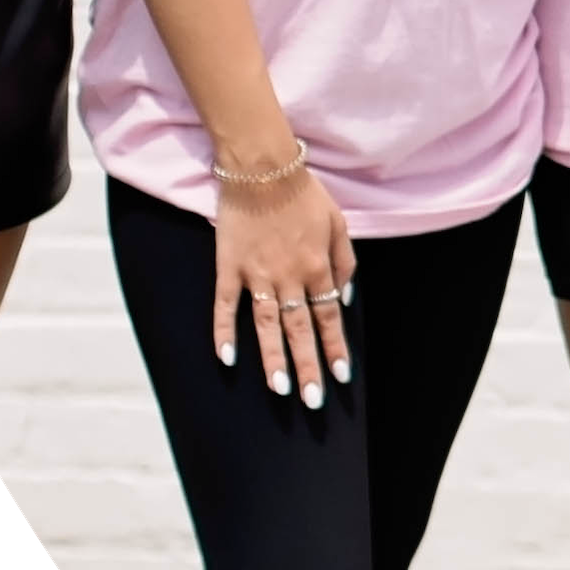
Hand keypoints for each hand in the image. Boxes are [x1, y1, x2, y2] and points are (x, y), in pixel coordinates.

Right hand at [213, 168, 357, 403]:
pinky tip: (226, 358)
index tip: (343, 376)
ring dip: (273, 359)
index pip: (328, 316)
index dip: (335, 347)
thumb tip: (345, 297)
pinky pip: (225, 305)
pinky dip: (224, 332)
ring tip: (280, 390)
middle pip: (300, 329)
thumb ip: (345, 262)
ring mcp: (256, 274)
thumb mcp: (338, 223)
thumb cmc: (304, 194)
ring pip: (266, 325)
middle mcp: (289, 276)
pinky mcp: (228, 267)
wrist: (263, 168)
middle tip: (313, 400)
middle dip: (308, 366)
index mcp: (318, 266)